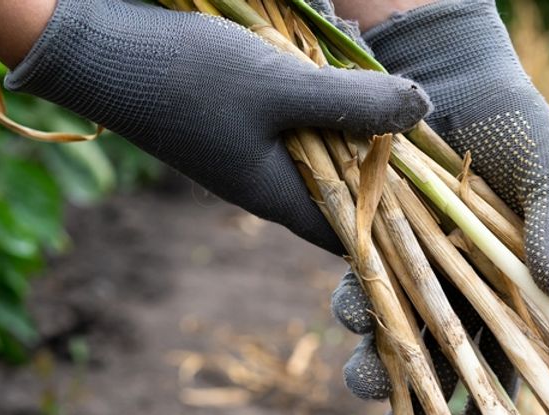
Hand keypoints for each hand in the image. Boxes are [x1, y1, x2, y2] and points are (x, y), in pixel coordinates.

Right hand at [2, 0, 430, 254]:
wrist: (99, 48)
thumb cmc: (188, 75)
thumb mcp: (281, 86)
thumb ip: (353, 103)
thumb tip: (425, 109)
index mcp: (279, 198)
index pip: (356, 233)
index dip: (403, 222)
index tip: (449, 201)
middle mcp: (268, 186)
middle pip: (347, 192)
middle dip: (390, 169)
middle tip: (434, 140)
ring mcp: (252, 155)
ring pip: (325, 154)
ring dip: (358, 129)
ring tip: (399, 102)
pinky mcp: (239, 123)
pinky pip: (299, 126)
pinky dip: (326, 107)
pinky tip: (343, 75)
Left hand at [334, 0, 548, 414]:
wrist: (446, 70)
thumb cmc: (513, 118)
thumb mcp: (546, 170)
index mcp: (523, 298)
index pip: (514, 378)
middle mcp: (470, 299)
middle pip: (446, 380)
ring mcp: (420, 277)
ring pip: (399, 344)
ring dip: (379, 371)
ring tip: (364, 378)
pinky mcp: (376, 250)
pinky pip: (365, 292)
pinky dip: (357, 308)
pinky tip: (350, 315)